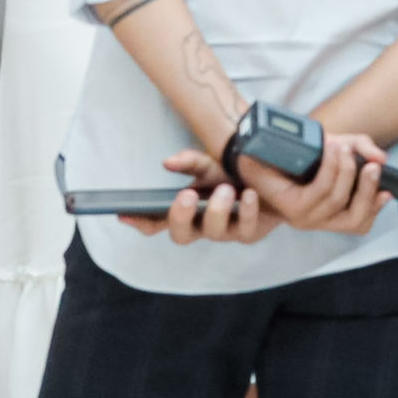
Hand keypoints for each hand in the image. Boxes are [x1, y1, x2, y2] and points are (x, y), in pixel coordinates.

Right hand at [127, 150, 278, 245]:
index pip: (156, 223)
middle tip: (187, 195)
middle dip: (180, 216)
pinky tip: (250, 195)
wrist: (272, 180)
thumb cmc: (234, 175)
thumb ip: (190, 162)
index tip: (125, 213)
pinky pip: (246, 229)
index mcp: (186, 211)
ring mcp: (225, 232)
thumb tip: (167, 162)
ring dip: (218, 210)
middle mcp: (201, 225)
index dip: (139, 222)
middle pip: (180, 235)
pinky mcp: (249, 233)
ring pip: (214, 232)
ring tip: (227, 189)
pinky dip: (248, 210)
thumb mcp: (211, 165)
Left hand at [240, 128, 386, 235]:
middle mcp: (316, 220)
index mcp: (328, 213)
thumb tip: (381, 158)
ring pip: (337, 200)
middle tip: (372, 165)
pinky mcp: (290, 206)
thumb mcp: (335, 147)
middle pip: (354, 218)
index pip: (359, 224)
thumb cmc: (296, 152)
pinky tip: (331, 151)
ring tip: (345, 149)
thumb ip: (360, 149)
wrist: (257, 148)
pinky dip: (330, 169)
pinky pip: (319, 190)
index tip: (387, 190)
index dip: (375, 209)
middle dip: (366, 189)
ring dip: (346, 172)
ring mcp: (302, 216)